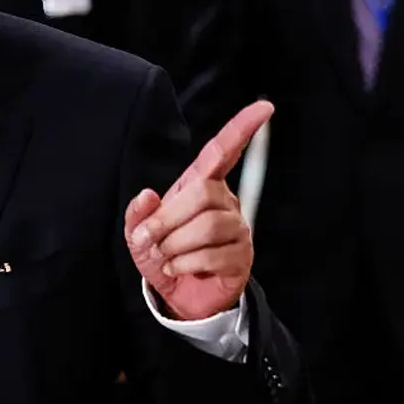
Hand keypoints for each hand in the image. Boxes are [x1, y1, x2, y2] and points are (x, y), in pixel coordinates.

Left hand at [125, 101, 272, 320]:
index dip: (242, 128)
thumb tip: (147, 195)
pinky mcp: (242, 257)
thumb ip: (137, 215)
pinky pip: (214, 254)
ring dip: (175, 245)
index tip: (265, 107)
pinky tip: (178, 269)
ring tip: (165, 257)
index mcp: (201, 186)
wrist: (178, 296)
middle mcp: (225, 202)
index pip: (222, 151)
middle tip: (150, 240)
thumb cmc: (162, 255)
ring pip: (208, 225)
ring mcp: (237, 229)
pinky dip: (186, 264)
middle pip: (203, 193)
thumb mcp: (139, 235)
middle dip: (168, 219)